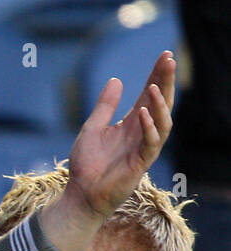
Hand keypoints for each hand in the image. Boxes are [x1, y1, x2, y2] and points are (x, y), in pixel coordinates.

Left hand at [67, 51, 174, 217]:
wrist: (81, 194)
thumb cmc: (87, 164)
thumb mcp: (92, 128)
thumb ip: (105, 106)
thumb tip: (116, 80)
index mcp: (132, 123)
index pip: (150, 95)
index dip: (158, 75)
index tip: (165, 56)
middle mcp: (142, 133)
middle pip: (161, 103)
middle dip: (166, 82)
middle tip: (170, 61)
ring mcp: (144, 148)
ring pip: (163, 122)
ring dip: (161, 104)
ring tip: (155, 87)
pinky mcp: (141, 163)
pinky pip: (151, 143)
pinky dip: (149, 128)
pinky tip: (144, 114)